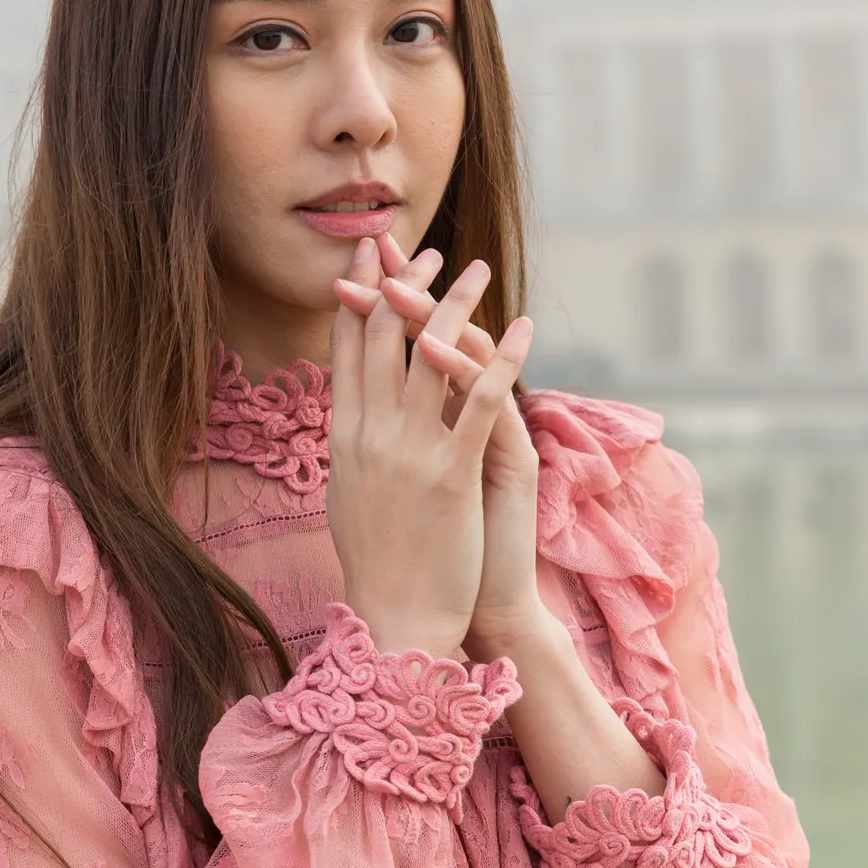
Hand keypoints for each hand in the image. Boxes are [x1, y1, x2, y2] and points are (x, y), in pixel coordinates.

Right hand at [327, 236, 521, 657]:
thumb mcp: (348, 492)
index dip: (360, 296)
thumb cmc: (378, 563)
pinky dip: (504, 358)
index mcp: (342, 436)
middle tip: (425, 249)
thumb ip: (351, 443)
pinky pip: (481, 400)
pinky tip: (525, 329)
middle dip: (402, 284)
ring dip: (456, 303)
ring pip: (430, 354)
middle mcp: (369, 433)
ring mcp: (409, 450)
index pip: (348, 347)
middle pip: (384, 336)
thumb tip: (351, 408)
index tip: (372, 259)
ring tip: (478, 268)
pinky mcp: (452, 472)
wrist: (397, 618)